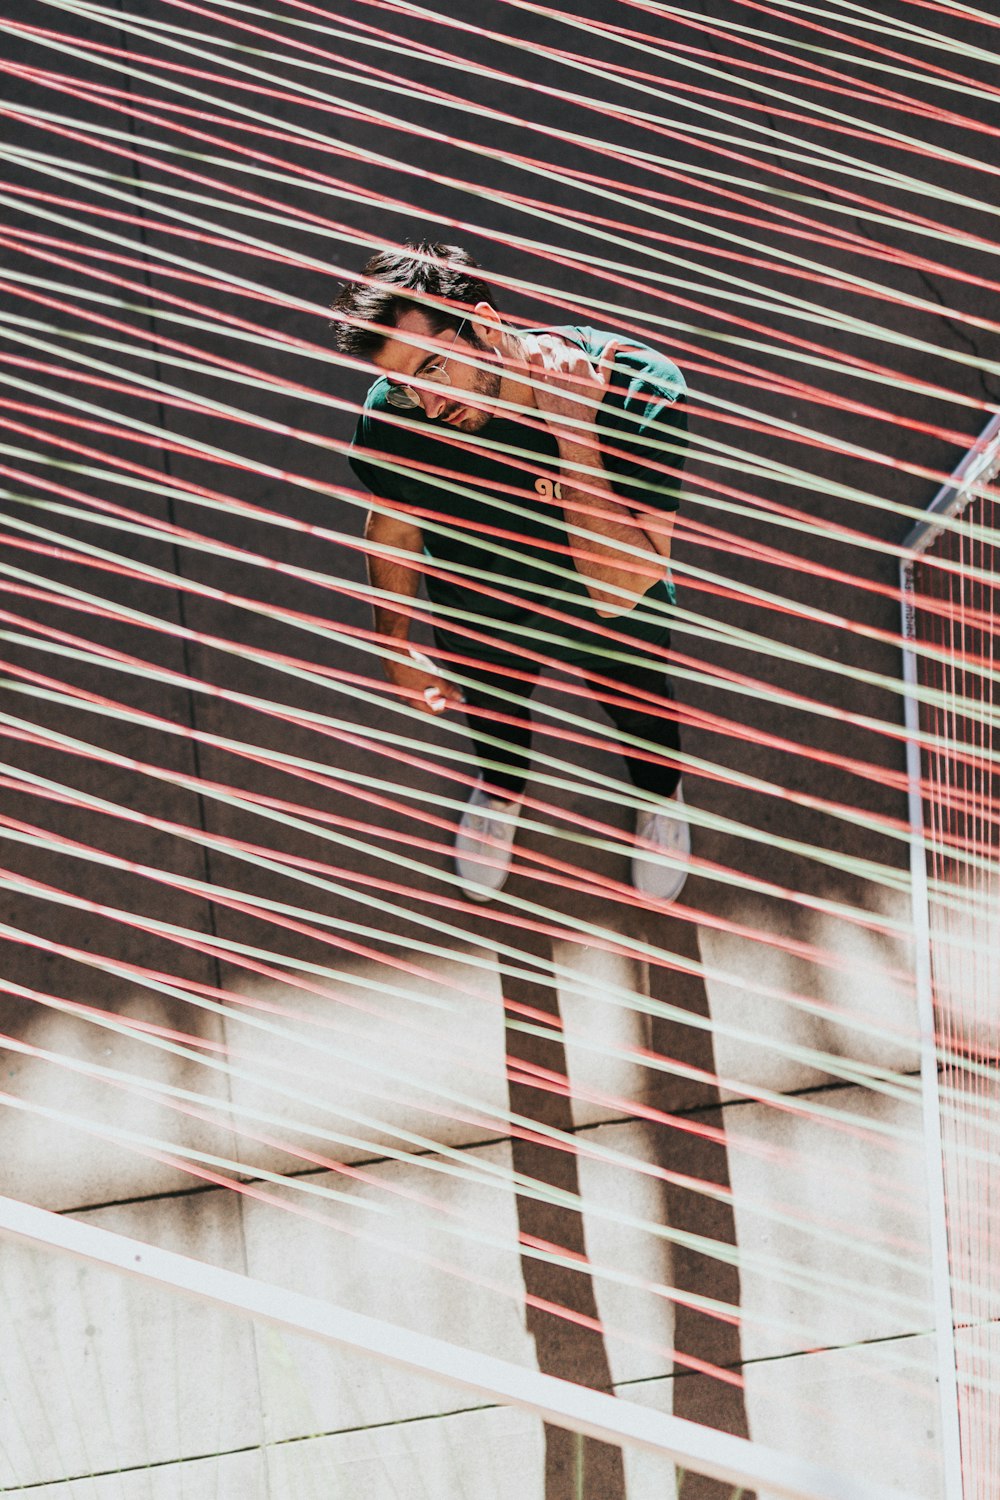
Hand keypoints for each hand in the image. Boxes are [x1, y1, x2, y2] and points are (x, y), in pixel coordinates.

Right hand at [382, 646, 460, 716]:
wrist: (391, 648)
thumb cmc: (411, 664)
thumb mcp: (432, 677)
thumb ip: (446, 688)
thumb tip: (460, 699)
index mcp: (412, 699)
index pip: (431, 710)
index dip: (445, 707)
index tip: (456, 701)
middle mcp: (405, 695)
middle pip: (427, 700)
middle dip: (441, 696)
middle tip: (453, 689)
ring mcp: (401, 685)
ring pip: (421, 690)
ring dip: (434, 687)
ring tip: (443, 678)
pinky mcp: (399, 674)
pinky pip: (415, 681)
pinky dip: (425, 679)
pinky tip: (430, 670)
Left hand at [519, 333, 630, 447]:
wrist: (573, 424)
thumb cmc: (590, 404)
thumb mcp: (603, 382)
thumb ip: (608, 360)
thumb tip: (615, 341)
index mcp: (581, 360)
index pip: (571, 344)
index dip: (567, 345)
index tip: (564, 347)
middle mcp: (566, 362)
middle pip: (558, 344)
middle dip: (556, 343)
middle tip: (552, 347)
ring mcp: (551, 369)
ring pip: (546, 345)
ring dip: (545, 342)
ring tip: (542, 342)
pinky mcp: (539, 376)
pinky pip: (534, 354)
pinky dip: (532, 344)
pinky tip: (530, 340)